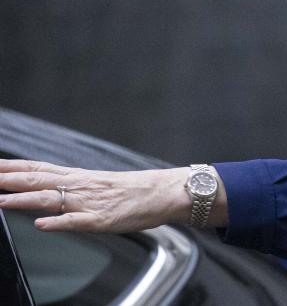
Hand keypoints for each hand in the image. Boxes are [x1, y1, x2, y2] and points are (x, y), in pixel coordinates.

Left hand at [0, 159, 221, 232]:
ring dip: (25, 201)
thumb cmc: (134, 190)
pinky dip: (59, 223)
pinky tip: (43, 225)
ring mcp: (90, 203)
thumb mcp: (100, 183)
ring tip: (2, 201)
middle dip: (10, 180)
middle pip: (39, 180)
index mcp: (80, 176)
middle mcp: (81, 186)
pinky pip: (77, 222)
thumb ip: (75, 186)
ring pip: (52, 199)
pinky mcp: (102, 220)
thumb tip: (51, 191)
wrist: (163, 192)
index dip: (14, 167)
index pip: (39, 168)